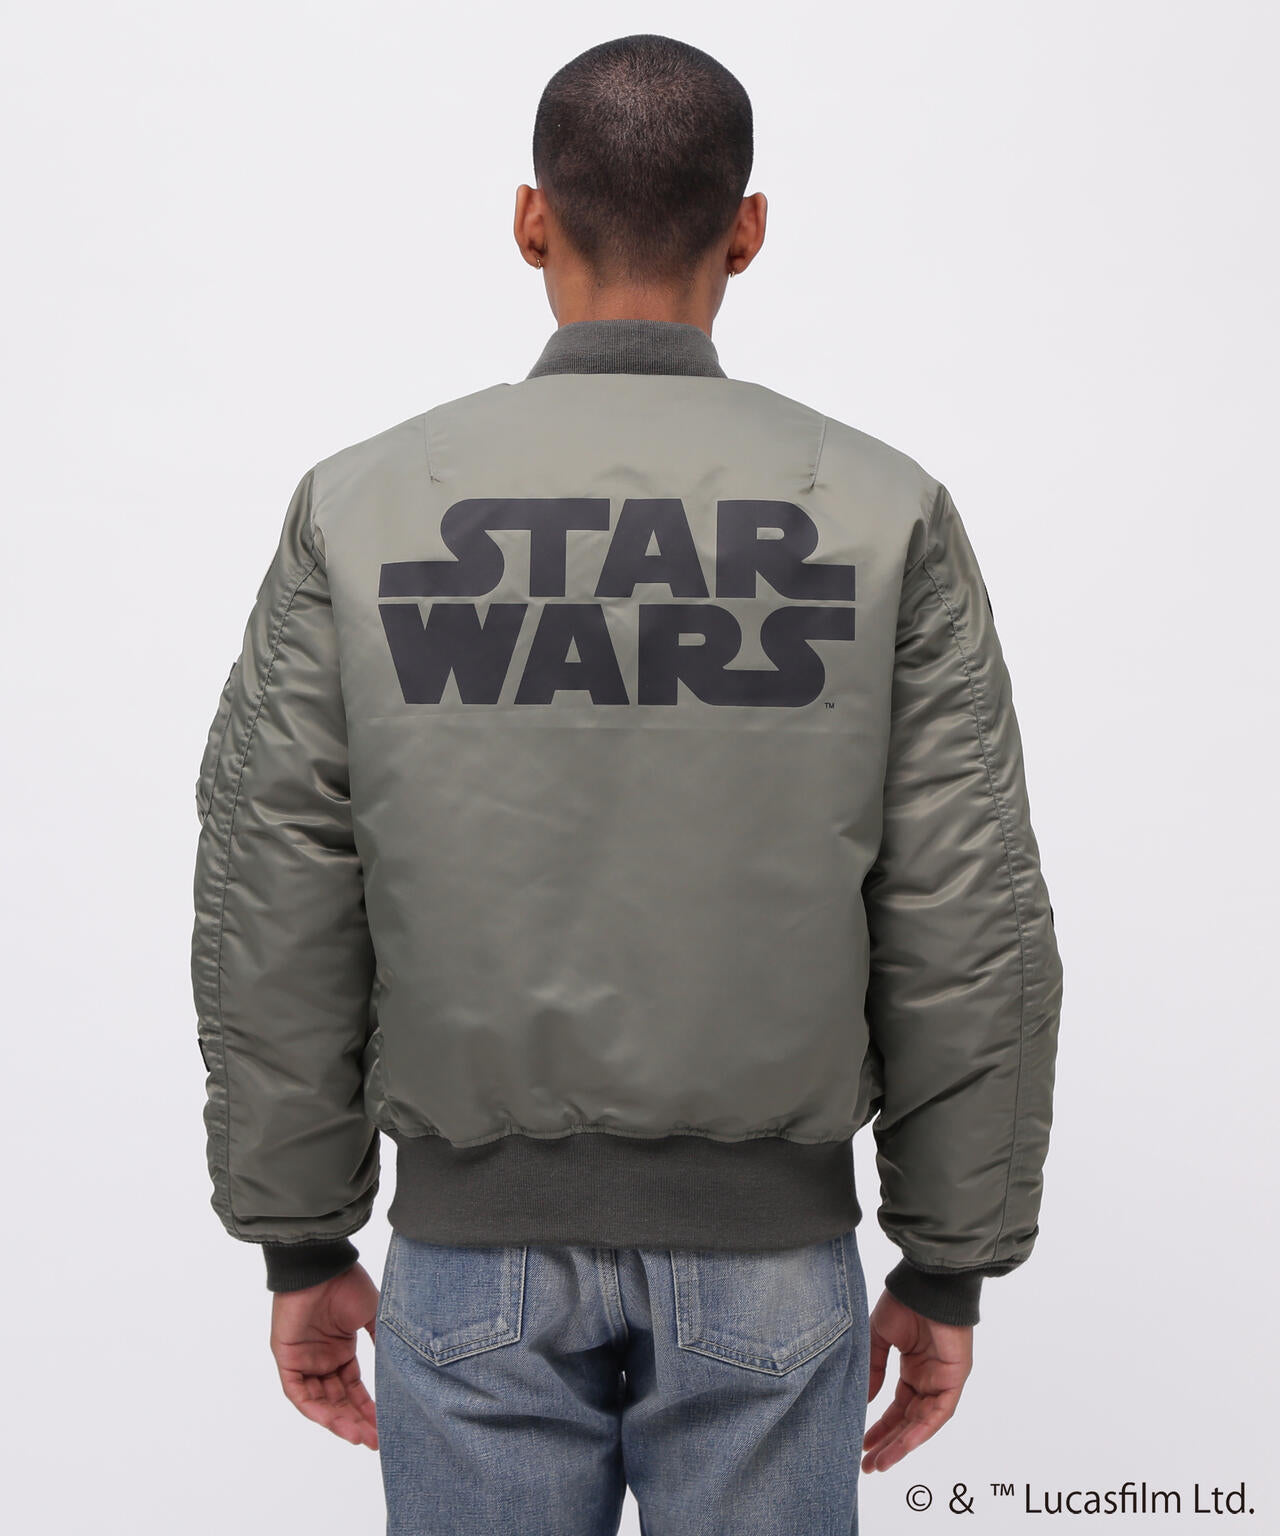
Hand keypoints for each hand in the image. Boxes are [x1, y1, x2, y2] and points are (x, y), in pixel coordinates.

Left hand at [269, 1262, 379, 1450]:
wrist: (321, 1266)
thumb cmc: (347, 1284)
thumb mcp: (373, 1316)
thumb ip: (382, 1342)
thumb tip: (401, 1368)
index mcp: (341, 1350)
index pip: (353, 1389)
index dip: (367, 1409)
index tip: (383, 1428)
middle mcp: (322, 1359)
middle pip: (338, 1400)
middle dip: (355, 1422)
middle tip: (374, 1440)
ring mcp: (304, 1360)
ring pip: (319, 1401)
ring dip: (338, 1420)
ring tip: (359, 1436)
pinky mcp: (287, 1358)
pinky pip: (298, 1392)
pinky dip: (314, 1408)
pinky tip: (333, 1421)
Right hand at [861, 1287, 972, 1472]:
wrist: (925, 1283)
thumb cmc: (904, 1302)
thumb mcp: (879, 1338)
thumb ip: (873, 1370)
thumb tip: (863, 1402)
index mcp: (913, 1368)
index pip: (897, 1408)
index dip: (880, 1428)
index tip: (862, 1445)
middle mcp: (928, 1378)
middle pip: (909, 1421)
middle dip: (889, 1444)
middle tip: (868, 1465)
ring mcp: (943, 1380)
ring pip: (923, 1423)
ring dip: (902, 1444)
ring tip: (880, 1463)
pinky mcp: (955, 1379)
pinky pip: (938, 1413)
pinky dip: (921, 1431)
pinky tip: (904, 1445)